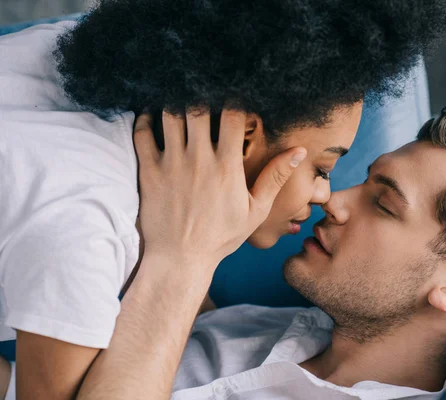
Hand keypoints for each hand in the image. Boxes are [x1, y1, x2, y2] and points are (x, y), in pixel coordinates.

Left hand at [133, 109, 306, 269]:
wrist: (181, 258)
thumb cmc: (221, 236)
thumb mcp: (256, 210)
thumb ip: (275, 177)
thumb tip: (299, 151)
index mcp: (227, 166)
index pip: (233, 115)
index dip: (236, 100)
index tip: (235, 99)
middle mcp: (198, 159)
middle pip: (198, 106)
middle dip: (204, 96)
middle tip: (206, 97)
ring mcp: (171, 163)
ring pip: (170, 114)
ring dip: (177, 104)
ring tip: (183, 105)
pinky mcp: (149, 171)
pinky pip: (142, 133)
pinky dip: (146, 120)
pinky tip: (154, 117)